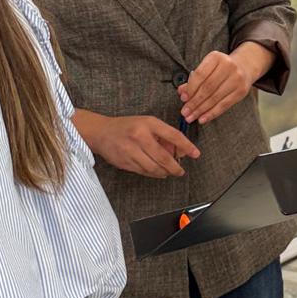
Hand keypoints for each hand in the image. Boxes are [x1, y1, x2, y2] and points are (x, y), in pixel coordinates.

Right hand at [76, 110, 199, 178]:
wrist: (101, 132)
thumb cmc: (127, 126)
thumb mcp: (147, 123)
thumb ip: (163, 135)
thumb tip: (180, 150)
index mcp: (148, 123)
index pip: (173, 135)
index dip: (186, 146)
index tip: (195, 153)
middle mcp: (140, 136)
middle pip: (164, 157)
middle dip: (175, 167)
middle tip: (180, 171)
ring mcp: (131, 150)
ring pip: (154, 168)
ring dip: (165, 172)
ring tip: (169, 172)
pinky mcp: (125, 162)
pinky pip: (144, 172)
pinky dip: (153, 174)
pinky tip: (158, 172)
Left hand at [179, 45, 269, 125]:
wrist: (244, 67)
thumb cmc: (220, 69)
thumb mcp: (207, 68)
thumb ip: (194, 79)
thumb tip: (181, 92)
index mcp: (216, 57)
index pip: (200, 74)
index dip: (191, 88)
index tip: (183, 99)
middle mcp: (228, 66)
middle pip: (207, 87)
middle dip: (194, 102)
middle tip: (184, 112)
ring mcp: (236, 79)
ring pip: (215, 98)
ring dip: (201, 110)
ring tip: (190, 117)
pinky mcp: (241, 91)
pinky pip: (224, 105)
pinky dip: (212, 113)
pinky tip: (202, 119)